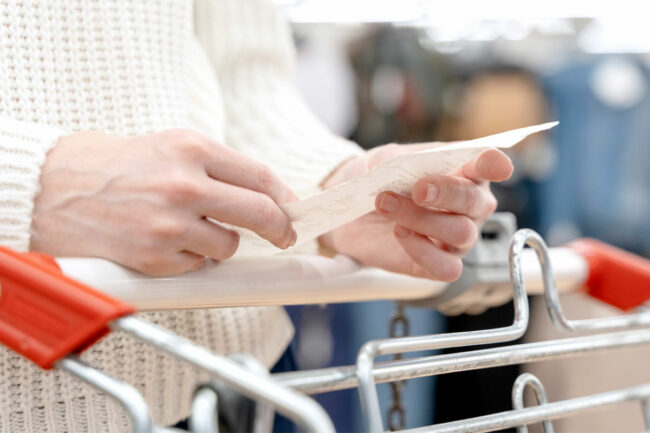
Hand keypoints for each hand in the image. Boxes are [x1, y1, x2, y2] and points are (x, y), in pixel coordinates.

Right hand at [31, 130, 296, 274]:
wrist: (56, 188)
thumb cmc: (117, 165)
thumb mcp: (171, 146)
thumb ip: (219, 167)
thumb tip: (266, 195)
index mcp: (193, 149)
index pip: (261, 177)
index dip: (285, 198)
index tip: (293, 210)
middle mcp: (185, 185)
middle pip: (260, 213)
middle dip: (280, 228)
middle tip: (284, 235)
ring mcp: (170, 224)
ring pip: (229, 246)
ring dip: (221, 244)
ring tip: (191, 229)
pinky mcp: (154, 256)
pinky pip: (198, 265)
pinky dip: (192, 259)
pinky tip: (166, 242)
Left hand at [320, 143, 512, 281]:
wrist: (351, 213)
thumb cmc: (378, 182)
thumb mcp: (385, 161)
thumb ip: (404, 161)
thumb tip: (415, 170)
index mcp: (463, 173)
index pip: (488, 165)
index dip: (494, 165)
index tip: (497, 165)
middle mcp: (468, 207)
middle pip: (477, 202)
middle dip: (448, 193)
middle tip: (418, 189)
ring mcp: (457, 239)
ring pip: (460, 233)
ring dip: (422, 219)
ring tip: (387, 206)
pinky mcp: (438, 265)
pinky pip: (447, 268)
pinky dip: (423, 251)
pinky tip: (400, 234)